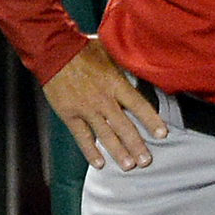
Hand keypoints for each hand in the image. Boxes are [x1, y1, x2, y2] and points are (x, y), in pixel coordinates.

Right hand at [41, 38, 166, 171]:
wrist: (53, 50)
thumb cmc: (82, 48)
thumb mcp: (109, 51)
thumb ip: (124, 64)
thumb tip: (142, 66)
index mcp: (114, 83)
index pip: (138, 105)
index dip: (151, 120)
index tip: (162, 135)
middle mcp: (102, 99)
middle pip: (124, 126)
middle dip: (136, 145)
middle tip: (146, 161)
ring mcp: (85, 109)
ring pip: (105, 135)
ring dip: (118, 152)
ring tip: (128, 166)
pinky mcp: (69, 114)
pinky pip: (81, 136)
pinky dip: (90, 150)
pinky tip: (99, 163)